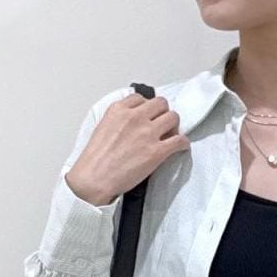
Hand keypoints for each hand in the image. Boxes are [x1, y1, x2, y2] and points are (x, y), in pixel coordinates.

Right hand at [66, 91, 191, 205]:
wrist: (94, 179)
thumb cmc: (95, 160)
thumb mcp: (102, 128)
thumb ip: (118, 120)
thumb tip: (129, 124)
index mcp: (119, 110)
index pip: (140, 98)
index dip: (147, 107)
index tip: (148, 114)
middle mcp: (135, 117)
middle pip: (160, 103)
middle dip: (162, 112)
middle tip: (161, 123)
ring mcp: (147, 133)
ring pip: (173, 117)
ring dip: (174, 125)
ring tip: (170, 135)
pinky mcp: (157, 151)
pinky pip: (179, 140)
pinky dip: (183, 143)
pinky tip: (180, 147)